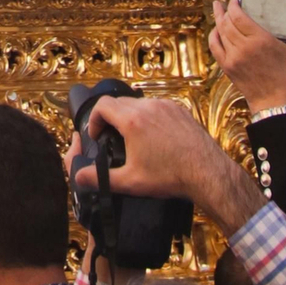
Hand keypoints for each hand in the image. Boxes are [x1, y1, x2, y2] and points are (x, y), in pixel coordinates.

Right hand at [68, 94, 262, 239]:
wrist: (207, 172)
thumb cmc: (169, 176)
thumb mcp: (131, 182)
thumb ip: (101, 179)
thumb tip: (77, 177)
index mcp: (132, 120)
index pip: (102, 105)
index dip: (94, 118)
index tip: (97, 135)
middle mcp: (147, 106)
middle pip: (120, 102)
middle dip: (112, 118)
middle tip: (113, 138)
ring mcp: (165, 105)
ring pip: (139, 103)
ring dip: (131, 116)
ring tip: (135, 138)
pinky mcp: (180, 109)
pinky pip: (157, 106)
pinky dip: (150, 116)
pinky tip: (157, 136)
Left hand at [208, 0, 285, 114]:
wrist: (275, 103)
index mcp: (260, 40)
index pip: (238, 15)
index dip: (233, 5)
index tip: (235, 0)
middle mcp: (244, 47)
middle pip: (227, 22)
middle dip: (223, 9)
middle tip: (224, 3)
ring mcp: (233, 58)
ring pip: (220, 32)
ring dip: (218, 20)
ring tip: (218, 11)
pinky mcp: (227, 67)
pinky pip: (214, 47)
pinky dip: (213, 36)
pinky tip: (215, 30)